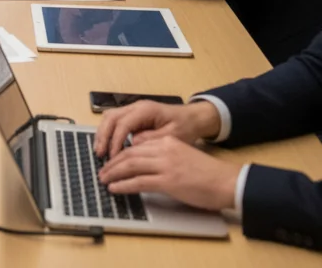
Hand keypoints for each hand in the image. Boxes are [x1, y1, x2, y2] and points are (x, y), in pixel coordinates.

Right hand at [95, 99, 221, 158]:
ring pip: (110, 117)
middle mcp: (136, 107)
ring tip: (100, 151)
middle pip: (111, 117)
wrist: (193, 118)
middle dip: (103, 136)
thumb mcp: (172, 137)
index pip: (123, 124)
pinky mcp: (133, 116)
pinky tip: (108, 146)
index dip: (115, 140)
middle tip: (100, 154)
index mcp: (145, 110)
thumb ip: (151, 140)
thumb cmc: (185, 127)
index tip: (113, 157)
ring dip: (103, 134)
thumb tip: (133, 145)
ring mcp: (133, 110)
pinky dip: (108, 133)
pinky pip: (115, 122)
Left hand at [98, 136, 239, 211]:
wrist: (226, 181)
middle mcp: (164, 149)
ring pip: (130, 165)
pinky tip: (115, 188)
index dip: (120, 153)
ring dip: (114, 173)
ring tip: (104, 180)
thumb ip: (164, 156)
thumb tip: (144, 165)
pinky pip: (139, 182)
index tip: (111, 160)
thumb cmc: (208, 173)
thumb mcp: (182, 155)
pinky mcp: (169, 181)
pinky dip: (124, 185)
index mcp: (167, 141)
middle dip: (112, 163)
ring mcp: (165, 165)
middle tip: (102, 171)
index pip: (136, 145)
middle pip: (129, 153)